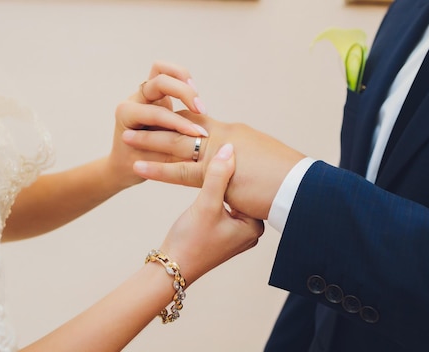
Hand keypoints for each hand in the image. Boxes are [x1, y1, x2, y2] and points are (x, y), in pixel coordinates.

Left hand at [110, 62, 208, 188]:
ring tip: (198, 98)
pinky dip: (183, 81)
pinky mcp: (156, 94)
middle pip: (158, 80)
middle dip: (183, 93)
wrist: (124, 164)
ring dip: (183, 79)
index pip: (156, 112)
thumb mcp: (151, 163)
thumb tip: (197, 148)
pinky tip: (195, 99)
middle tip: (201, 111)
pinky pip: (169, 76)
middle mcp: (134, 100)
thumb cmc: (134, 166)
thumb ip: (170, 152)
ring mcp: (144, 94)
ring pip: (161, 69)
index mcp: (126, 114)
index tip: (198, 134)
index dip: (179, 123)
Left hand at [123, 111, 305, 219]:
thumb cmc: (290, 182)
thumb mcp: (265, 165)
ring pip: (177, 146)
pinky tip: (137, 166)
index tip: (162, 115)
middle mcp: (227, 138)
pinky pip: (180, 172)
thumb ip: (246, 160)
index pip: (202, 123)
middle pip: (185, 127)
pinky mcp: (216, 176)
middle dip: (158, 124)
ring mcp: (221, 155)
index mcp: (237, 135)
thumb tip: (240, 160)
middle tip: (136, 118)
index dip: (181, 119)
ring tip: (126, 137)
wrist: (302, 191)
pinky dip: (157, 168)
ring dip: (150, 141)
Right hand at [160, 144, 263, 284]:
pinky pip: (222, 205)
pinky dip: (215, 193)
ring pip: (230, 197)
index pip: (251, 188)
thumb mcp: (205, 205)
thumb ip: (218, 176)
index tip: (231, 145)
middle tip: (222, 149)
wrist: (170, 268)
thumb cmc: (189, 241)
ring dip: (220, 182)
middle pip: (241, 193)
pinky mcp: (222, 232)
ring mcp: (236, 233)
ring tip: (212, 161)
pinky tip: (205, 180)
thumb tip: (229, 149)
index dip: (240, 166)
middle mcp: (250, 231)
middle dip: (231, 174)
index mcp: (254, 226)